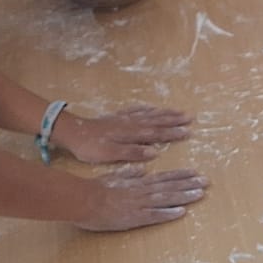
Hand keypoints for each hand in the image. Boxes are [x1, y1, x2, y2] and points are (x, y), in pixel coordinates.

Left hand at [56, 105, 193, 164]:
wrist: (71, 132)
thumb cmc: (90, 147)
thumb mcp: (110, 154)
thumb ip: (132, 153)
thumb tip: (154, 153)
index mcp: (131, 134)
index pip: (156, 134)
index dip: (173, 133)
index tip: (189, 132)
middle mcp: (131, 124)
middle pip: (156, 121)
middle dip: (174, 120)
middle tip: (190, 117)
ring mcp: (124, 118)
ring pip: (149, 115)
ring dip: (164, 113)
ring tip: (178, 111)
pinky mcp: (116, 117)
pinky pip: (136, 110)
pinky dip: (146, 109)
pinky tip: (151, 107)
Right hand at [74, 163, 207, 231]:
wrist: (83, 199)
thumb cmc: (96, 189)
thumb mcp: (114, 177)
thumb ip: (129, 174)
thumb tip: (143, 169)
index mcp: (138, 183)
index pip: (164, 177)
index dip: (181, 175)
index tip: (195, 173)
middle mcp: (142, 191)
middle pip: (170, 187)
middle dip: (189, 184)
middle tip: (207, 181)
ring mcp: (139, 204)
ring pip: (167, 199)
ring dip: (185, 196)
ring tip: (201, 194)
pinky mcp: (133, 217)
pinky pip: (154, 216)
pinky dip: (168, 213)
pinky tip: (181, 212)